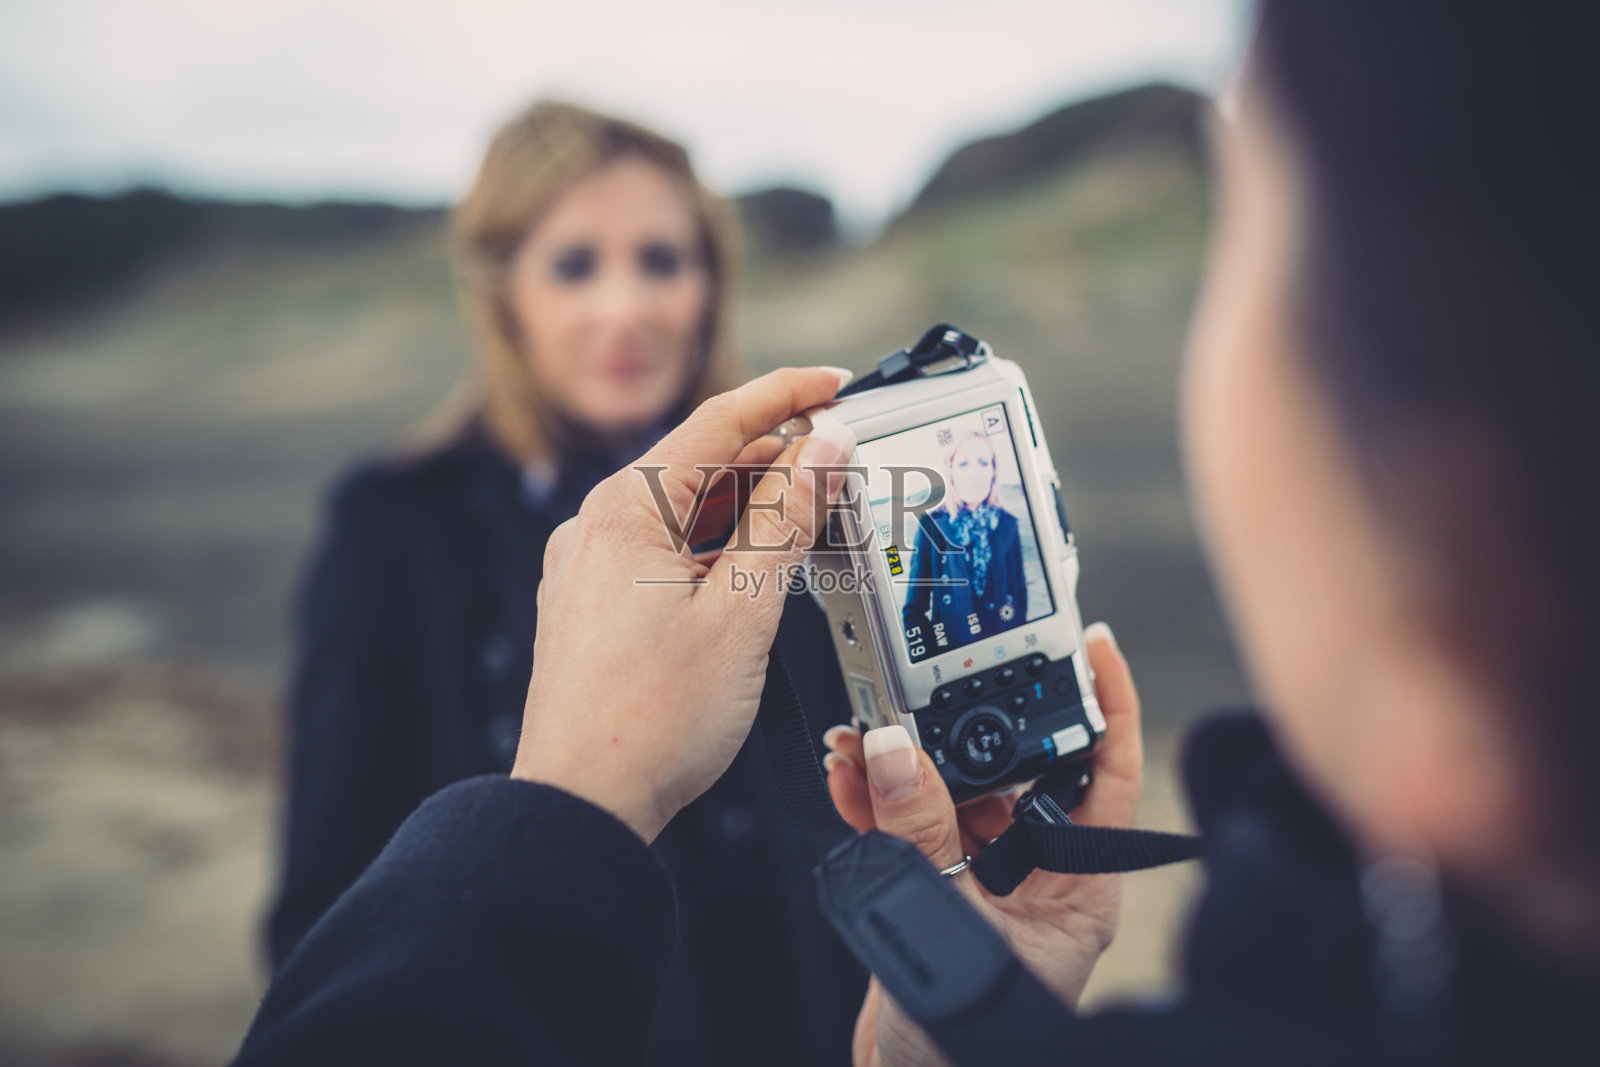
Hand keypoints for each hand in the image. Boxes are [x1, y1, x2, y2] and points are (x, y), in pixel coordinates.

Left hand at [511, 366, 855, 841]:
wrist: (584, 805)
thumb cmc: (650, 719)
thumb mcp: (743, 610)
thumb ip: (788, 520)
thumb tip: (823, 452)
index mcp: (624, 511)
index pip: (718, 422)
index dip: (786, 396)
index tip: (834, 384)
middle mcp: (596, 529)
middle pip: (702, 465)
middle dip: (776, 459)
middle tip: (842, 461)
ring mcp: (591, 570)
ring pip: (687, 513)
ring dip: (752, 508)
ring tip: (813, 515)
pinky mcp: (597, 608)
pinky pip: (667, 552)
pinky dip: (720, 548)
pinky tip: (760, 565)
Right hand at [822, 623, 1142, 1066]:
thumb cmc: (967, 1042)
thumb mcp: (947, 921)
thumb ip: (919, 833)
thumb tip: (894, 752)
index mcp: (1076, 885)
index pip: (1106, 774)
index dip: (1105, 705)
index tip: (1092, 647)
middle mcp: (1037, 874)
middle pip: (1014, 771)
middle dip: (966, 727)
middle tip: (927, 688)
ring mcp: (984, 880)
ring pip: (953, 794)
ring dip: (905, 763)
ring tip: (862, 736)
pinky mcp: (936, 888)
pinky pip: (912, 825)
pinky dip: (878, 800)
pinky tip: (850, 778)